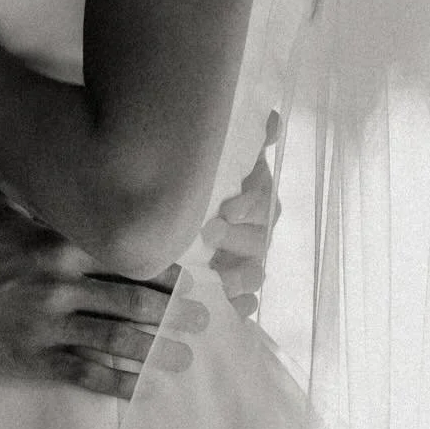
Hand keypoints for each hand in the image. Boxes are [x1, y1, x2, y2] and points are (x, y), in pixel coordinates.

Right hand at [0, 190, 207, 400]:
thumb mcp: (4, 206)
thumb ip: (44, 196)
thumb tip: (75, 170)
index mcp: (57, 244)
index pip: (121, 252)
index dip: (159, 263)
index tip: (190, 270)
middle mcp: (60, 284)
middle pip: (129, 297)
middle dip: (172, 309)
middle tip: (204, 317)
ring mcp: (48, 324)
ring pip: (114, 338)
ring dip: (154, 349)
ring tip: (184, 357)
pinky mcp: (34, 358)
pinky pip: (83, 372)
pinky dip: (116, 382)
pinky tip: (141, 389)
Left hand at [200, 110, 280, 315]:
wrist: (157, 202)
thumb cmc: (190, 177)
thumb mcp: (212, 154)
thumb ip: (245, 137)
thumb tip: (272, 121)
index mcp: (251, 196)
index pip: (263, 201)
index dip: (250, 204)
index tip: (227, 208)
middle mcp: (252, 229)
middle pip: (259, 239)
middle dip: (237, 237)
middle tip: (210, 232)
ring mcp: (242, 262)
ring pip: (254, 273)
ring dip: (238, 275)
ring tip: (216, 274)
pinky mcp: (229, 290)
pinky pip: (243, 304)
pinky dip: (240, 306)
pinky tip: (232, 307)